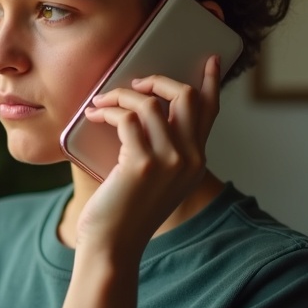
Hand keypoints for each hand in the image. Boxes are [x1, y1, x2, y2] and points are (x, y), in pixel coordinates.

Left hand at [76, 55, 221, 257]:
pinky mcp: (142, 164)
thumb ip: (159, 148)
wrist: (112, 246)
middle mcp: (190, 159)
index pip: (210, 112)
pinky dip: (108, 110)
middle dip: (157, 80)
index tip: (211, 60)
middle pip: (186, 97)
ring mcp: (170, 161)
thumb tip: (142, 107)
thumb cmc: (124, 210)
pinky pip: (127, 117)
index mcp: (196, 161)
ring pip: (151, 103)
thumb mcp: (152, 178)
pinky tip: (95, 115)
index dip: (212, 83)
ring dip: (121, 94)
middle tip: (134, 83)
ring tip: (101, 102)